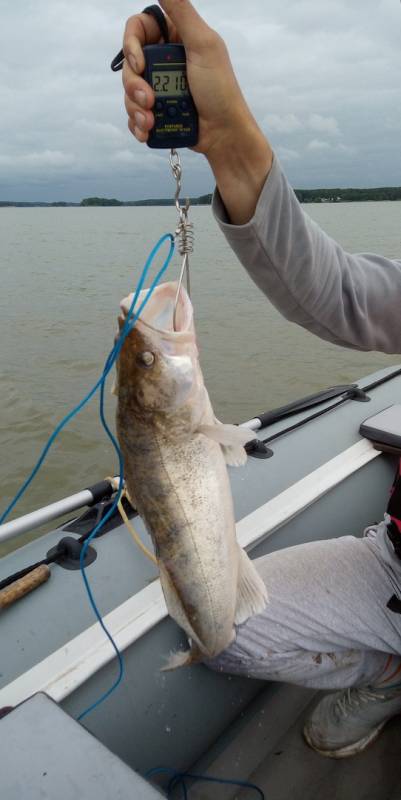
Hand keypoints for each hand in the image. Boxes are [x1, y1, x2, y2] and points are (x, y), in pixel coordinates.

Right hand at [122, 0, 272, 223]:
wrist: (224, 134)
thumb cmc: (220, 90)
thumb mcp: (203, 44)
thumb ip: (181, 11)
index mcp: (175, 39)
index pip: (138, 29)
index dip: (131, 44)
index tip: (139, 62)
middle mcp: (164, 62)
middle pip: (129, 63)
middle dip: (133, 84)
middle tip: (148, 99)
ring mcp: (160, 88)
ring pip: (128, 91)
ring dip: (134, 107)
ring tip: (150, 120)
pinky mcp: (157, 112)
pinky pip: (134, 115)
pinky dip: (137, 124)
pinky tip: (147, 130)